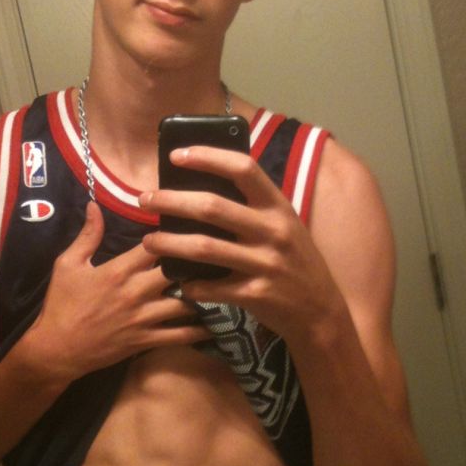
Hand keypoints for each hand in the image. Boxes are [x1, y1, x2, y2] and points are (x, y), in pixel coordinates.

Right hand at [29, 201, 210, 382]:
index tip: (189, 225)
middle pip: (177, 272)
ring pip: (185, 303)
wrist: (55, 350)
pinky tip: (218, 320)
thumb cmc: (61, 304)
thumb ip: (87, 235)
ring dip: (204, 292)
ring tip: (223, 281)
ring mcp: (144, 319)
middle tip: (214, 252)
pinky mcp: (146, 341)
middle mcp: (136, 292)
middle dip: (195, 262)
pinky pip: (180, 336)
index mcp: (119, 270)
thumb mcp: (67, 264)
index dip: (173, 234)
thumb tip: (95, 204)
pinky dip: (200, 328)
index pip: (155, 246)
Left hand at [139, 146, 344, 345]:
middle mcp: (273, 230)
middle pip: (212, 207)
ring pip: (205, 247)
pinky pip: (213, 287)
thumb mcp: (283, 224)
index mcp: (278, 206)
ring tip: (148, 241)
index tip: (177, 155)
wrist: (321, 311)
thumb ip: (253, 205)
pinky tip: (179, 281)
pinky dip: (191, 284)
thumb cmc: (294, 259)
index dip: (208, 157)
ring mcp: (266, 263)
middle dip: (171, 201)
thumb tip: (204, 182)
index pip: (243, 168)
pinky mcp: (257, 294)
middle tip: (144, 199)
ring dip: (169, 242)